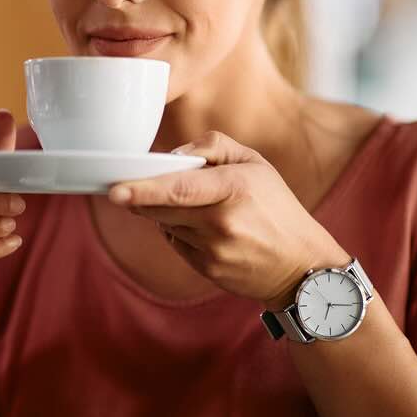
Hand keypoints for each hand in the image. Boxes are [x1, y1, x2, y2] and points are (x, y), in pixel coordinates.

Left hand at [108, 130, 348, 309]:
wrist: (300, 267)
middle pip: (162, 208)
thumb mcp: (256, 163)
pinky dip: (177, 231)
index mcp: (235, 188)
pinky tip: (200, 226)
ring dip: (163, 212)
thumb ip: (214, 146)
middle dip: (139, 198)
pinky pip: (176, 243)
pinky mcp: (207, 270)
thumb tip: (174, 154)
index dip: (144, 190)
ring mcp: (214, 250)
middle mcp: (222, 222)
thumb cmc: (276, 207)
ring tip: (191, 205)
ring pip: (165, 225)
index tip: (115, 190)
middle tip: (121, 188)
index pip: (180, 189)